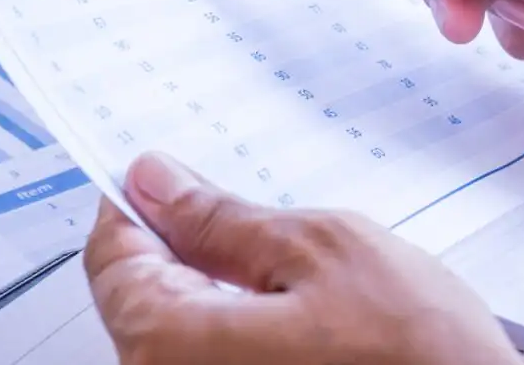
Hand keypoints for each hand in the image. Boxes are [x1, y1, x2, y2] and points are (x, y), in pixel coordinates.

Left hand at [84, 152, 520, 364]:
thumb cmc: (411, 348)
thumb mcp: (317, 249)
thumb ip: (222, 218)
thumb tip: (155, 183)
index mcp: (170, 344)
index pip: (112, 255)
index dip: (141, 202)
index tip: (170, 176)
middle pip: (144, 292)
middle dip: (191, 242)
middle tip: (263, 222)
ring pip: (184, 323)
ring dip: (224, 282)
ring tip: (296, 271)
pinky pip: (217, 353)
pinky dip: (244, 320)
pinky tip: (301, 311)